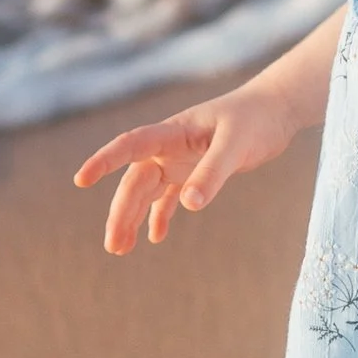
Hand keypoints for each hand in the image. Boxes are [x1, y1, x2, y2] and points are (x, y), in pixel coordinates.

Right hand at [73, 75, 301, 254]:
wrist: (275, 108)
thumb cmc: (256, 119)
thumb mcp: (236, 145)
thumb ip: (212, 173)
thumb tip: (188, 206)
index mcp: (174, 132)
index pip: (131, 145)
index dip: (105, 161)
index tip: (81, 180)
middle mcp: (170, 146)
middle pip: (136, 180)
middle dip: (121, 212)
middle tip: (113, 246)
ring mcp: (180, 159)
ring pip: (147, 191)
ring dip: (133, 217)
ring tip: (121, 249)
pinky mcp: (194, 171)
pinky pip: (168, 196)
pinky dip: (160, 215)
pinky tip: (155, 237)